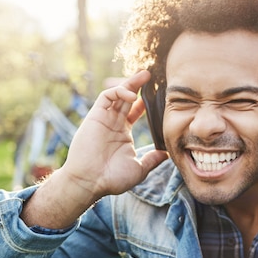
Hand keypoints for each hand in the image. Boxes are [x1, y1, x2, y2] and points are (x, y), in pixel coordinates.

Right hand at [61, 70, 167, 199]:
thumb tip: (166, 154)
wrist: (91, 182)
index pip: (135, 111)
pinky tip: (132, 96)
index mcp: (123, 133)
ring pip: (117, 94)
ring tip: (145, 75)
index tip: (158, 95)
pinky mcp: (95, 116)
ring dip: (130, 83)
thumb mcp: (139, 169)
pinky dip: (118, 92)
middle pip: (127, 98)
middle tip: (151, 75)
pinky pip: (106, 97)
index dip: (145, 102)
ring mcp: (104, 119)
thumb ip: (152, 159)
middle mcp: (113, 123)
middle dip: (138, 85)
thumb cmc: (112, 178)